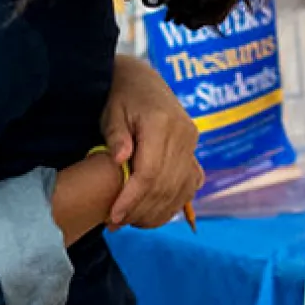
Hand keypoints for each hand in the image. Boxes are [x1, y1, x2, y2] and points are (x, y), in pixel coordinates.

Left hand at [101, 56, 202, 228]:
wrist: (141, 81)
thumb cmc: (120, 96)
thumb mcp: (111, 111)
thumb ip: (116, 136)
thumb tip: (120, 160)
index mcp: (162, 122)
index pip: (149, 172)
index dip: (132, 198)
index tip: (113, 216)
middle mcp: (184, 134)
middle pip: (165, 185)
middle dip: (140, 210)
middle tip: (115, 223)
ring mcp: (192, 143)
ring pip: (179, 190)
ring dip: (155, 212)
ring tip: (130, 221)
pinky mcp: (194, 151)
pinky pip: (189, 185)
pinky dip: (172, 204)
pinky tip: (152, 213)